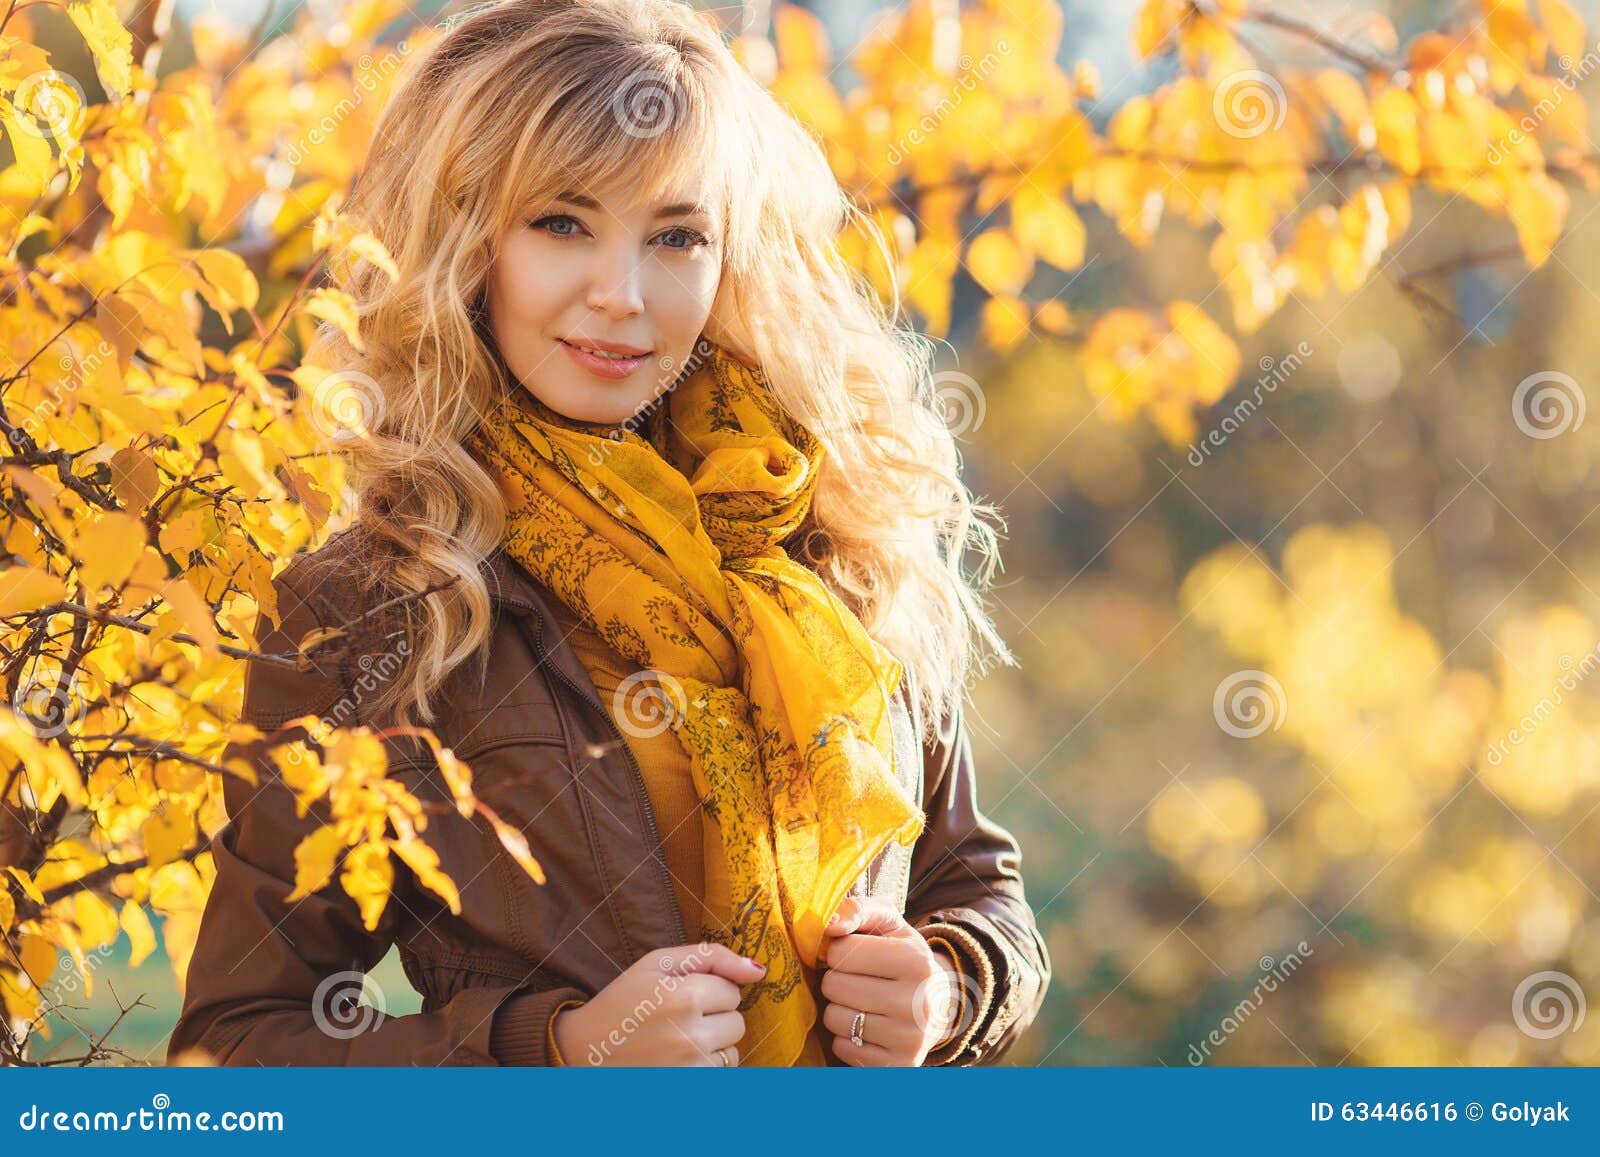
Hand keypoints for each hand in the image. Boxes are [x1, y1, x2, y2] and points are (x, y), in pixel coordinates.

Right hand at [551, 941, 764, 1065]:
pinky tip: (676, 1063)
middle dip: (714, 1019)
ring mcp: (689, 1072)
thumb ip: (712, 957)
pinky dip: (703, 1070)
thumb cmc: (623, 1002)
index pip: (732, 991)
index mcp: (683, 997)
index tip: (679, 995)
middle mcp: (690, 1037)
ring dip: (711, 1047)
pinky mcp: (687, 1094)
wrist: (582, 1052)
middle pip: (737, 1023)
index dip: (708, 990)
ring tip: (675, 1042)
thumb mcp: (657, 964)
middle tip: (677, 1019)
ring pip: (731, 1054)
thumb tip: (759, 971)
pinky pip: (719, 1079)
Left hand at [818, 896, 962, 1065]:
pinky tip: (868, 1027)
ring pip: (834, 1019)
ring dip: (839, 1009)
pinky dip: (846, 1037)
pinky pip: (842, 1049)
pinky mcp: (896, 1067)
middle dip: (837, 980)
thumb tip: (827, 922)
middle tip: (858, 980)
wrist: (938, 1005)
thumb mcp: (888, 924)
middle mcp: (917, 1003)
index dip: (839, 951)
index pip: (840, 952)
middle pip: (834, 987)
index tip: (855, 955)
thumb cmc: (902, 956)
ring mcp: (909, 1040)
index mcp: (916, 961)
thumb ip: (857, 910)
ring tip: (863, 1003)